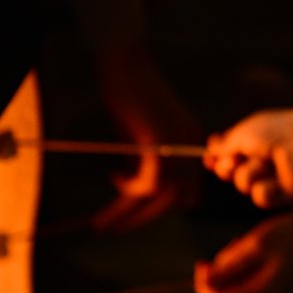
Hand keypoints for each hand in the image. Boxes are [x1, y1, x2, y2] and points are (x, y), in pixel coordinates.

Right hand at [91, 40, 203, 230]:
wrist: (124, 62)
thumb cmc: (128, 95)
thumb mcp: (140, 136)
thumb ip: (143, 162)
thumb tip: (136, 194)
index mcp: (191, 145)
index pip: (190, 190)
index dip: (165, 206)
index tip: (138, 214)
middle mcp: (192, 147)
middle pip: (176, 200)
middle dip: (142, 219)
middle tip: (113, 230)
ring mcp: (179, 145)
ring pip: (159, 196)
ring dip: (127, 213)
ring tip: (100, 223)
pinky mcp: (161, 143)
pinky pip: (148, 183)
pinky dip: (128, 187)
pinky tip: (113, 176)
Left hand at [194, 206, 292, 292]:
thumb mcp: (257, 244)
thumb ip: (229, 265)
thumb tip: (204, 280)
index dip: (205, 286)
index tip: (202, 263)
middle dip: (223, 272)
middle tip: (235, 243)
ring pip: (240, 291)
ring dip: (235, 269)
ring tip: (248, 243)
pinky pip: (253, 287)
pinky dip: (248, 270)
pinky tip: (258, 251)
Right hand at [203, 99, 292, 208]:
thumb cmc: (274, 132)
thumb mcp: (242, 133)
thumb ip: (225, 144)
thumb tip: (211, 146)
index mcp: (254, 138)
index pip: (229, 150)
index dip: (217, 156)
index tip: (207, 158)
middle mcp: (261, 156)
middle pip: (230, 172)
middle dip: (227, 167)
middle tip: (233, 161)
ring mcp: (271, 175)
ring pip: (243, 184)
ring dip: (250, 173)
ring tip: (266, 162)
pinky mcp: (281, 191)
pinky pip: (260, 196)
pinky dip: (266, 186)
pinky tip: (277, 177)